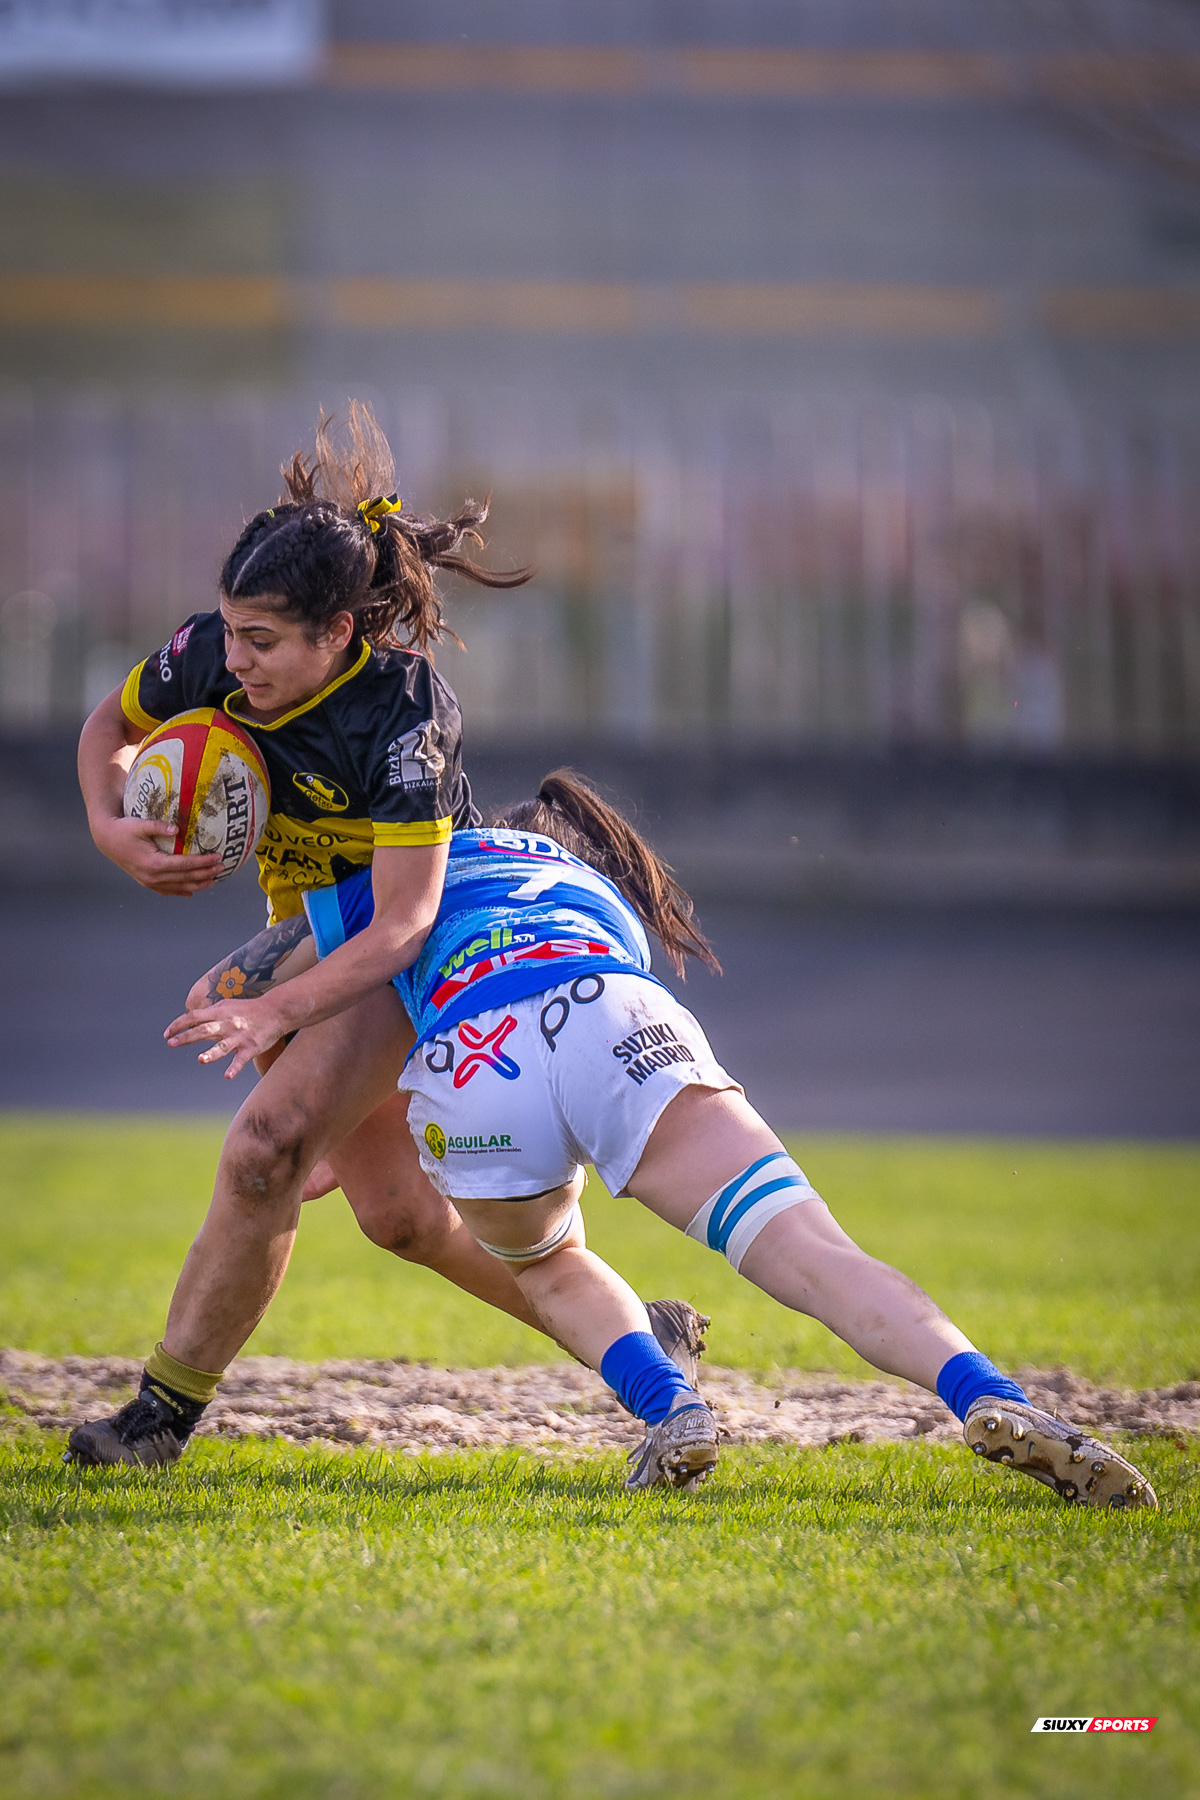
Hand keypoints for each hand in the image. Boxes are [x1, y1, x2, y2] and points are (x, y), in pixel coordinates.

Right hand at [93, 814, 222, 895]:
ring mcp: (149, 881)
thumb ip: (158, 826)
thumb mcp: (140, 824)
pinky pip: (166, 890)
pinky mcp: (146, 882)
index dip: (203, 862)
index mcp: (153, 863)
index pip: (185, 865)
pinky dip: (180, 891)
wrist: (106, 839)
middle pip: (185, 878)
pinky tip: (191, 892)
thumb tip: (177, 829)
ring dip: (197, 885)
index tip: (217, 857)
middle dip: (205, 874)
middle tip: (221, 868)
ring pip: (178, 887)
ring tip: (213, 881)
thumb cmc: (124, 829)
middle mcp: (152, 876)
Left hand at [164, 994, 289, 1079]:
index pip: (195, 1017)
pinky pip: (241, 1059)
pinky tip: (227, 1076)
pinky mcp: (251, 1047)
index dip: (179, 1024)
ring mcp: (239, 1037)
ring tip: (200, 1060)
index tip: (167, 1034)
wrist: (276, 1011)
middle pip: (204, 1030)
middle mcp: (228, 1024)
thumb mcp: (228, 1005)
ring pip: (223, 1046)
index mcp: (220, 1013)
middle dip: (186, 1037)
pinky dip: (234, 1068)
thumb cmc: (249, 1009)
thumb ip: (211, 1012)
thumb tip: (192, 1018)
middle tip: (171, 1044)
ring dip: (211, 1053)